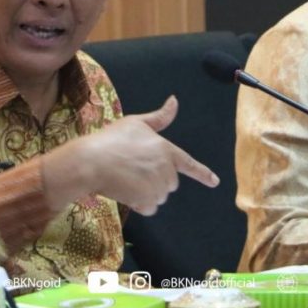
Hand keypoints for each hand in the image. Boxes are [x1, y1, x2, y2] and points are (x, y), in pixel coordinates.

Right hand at [43, 95, 219, 215]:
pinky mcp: (147, 201)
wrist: (92, 161)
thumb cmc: (112, 139)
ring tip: (125, 178)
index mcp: (166, 150)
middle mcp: (167, 169)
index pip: (189, 164)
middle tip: (133, 169)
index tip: (215, 181)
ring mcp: (158, 186)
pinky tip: (125, 191)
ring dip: (146, 192)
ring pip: (159, 196)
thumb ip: (159, 117)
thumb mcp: (135, 122)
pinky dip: (139, 204)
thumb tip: (175, 100)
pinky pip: (149, 208)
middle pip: (170, 182)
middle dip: (156, 179)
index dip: (203, 174)